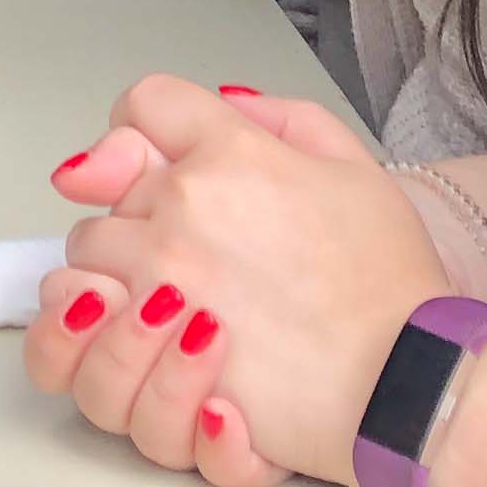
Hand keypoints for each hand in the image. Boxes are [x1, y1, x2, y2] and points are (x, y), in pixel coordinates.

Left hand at [26, 76, 448, 486]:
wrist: (403, 384)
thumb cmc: (390, 286)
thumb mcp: (356, 169)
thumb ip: (284, 119)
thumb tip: (225, 103)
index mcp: (233, 151)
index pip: (146, 102)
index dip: (146, 128)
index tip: (152, 155)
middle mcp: (184, 202)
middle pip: (110, 185)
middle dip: (140, 210)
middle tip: (192, 248)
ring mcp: (159, 274)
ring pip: (86, 251)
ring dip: (117, 268)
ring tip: (166, 301)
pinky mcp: (147, 344)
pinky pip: (83, 319)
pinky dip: (100, 325)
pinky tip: (145, 336)